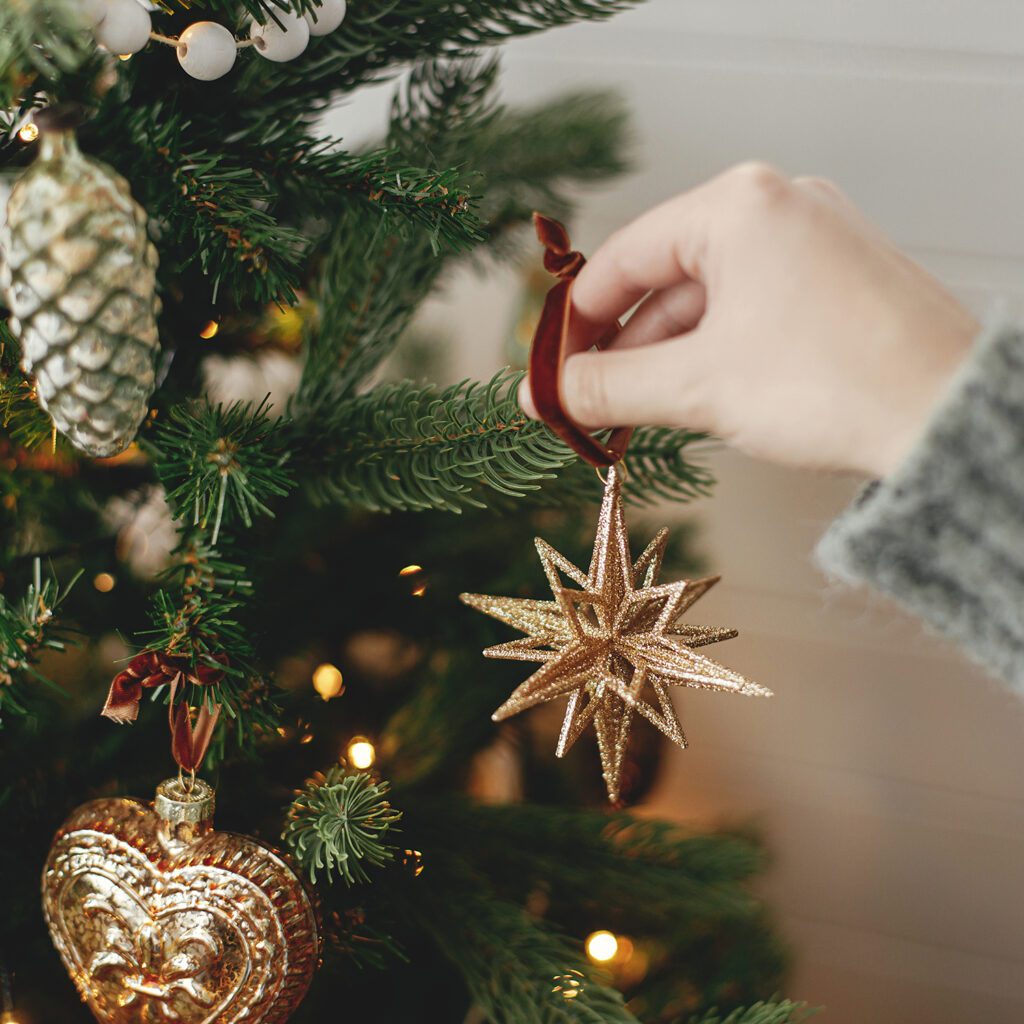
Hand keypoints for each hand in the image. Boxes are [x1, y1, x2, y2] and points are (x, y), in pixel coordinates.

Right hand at [519, 163, 978, 477]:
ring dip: (669, 356)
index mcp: (736, 206)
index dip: (575, 324)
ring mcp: (814, 237)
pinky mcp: (838, 275)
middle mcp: (777, 204)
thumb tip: (541, 395)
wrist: (950, 418)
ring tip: (641, 414)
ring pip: (710, 297)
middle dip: (624, 348)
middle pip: (666, 278)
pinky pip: (752, 306)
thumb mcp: (698, 386)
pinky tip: (698, 395)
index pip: (622, 259)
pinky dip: (716, 349)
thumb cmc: (830, 386)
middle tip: (590, 405)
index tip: (551, 373)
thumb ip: (607, 386)